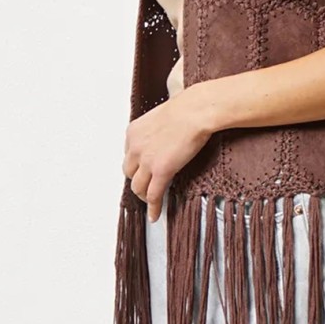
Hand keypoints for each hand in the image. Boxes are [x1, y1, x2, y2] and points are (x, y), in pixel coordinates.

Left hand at [122, 84, 215, 222]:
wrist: (196, 111)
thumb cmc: (187, 108)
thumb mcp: (162, 116)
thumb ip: (157, 130)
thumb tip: (166, 135)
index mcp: (134, 132)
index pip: (129, 155)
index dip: (137, 165)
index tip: (143, 170)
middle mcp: (135, 147)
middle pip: (129, 172)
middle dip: (138, 179)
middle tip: (147, 185)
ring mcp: (147, 161)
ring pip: (137, 187)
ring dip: (144, 195)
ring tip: (152, 201)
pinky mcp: (161, 172)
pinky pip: (153, 196)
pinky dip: (154, 207)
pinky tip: (155, 215)